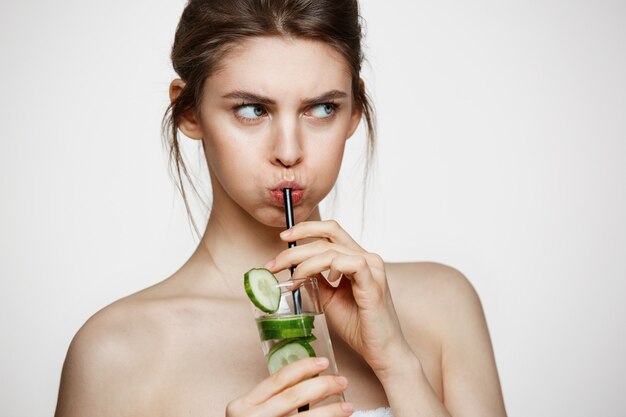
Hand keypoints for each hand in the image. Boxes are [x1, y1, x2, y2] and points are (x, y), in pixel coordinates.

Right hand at [225, 357, 352, 416]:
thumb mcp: (251, 414)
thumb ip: (269, 401)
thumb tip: (309, 385)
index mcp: (244, 405)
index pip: (278, 380)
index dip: (303, 368)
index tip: (324, 362)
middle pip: (293, 397)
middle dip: (322, 386)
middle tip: (341, 382)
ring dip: (330, 412)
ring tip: (348, 407)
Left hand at [265, 220, 414, 375]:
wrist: (380, 350)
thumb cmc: (358, 325)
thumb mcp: (329, 298)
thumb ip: (317, 280)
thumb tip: (294, 269)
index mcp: (356, 258)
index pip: (330, 231)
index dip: (305, 229)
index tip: (283, 238)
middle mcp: (366, 257)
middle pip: (327, 236)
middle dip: (295, 249)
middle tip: (274, 264)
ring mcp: (372, 268)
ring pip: (332, 250)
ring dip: (306, 262)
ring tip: (293, 278)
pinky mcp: (374, 282)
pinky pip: (351, 263)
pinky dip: (331, 267)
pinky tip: (327, 280)